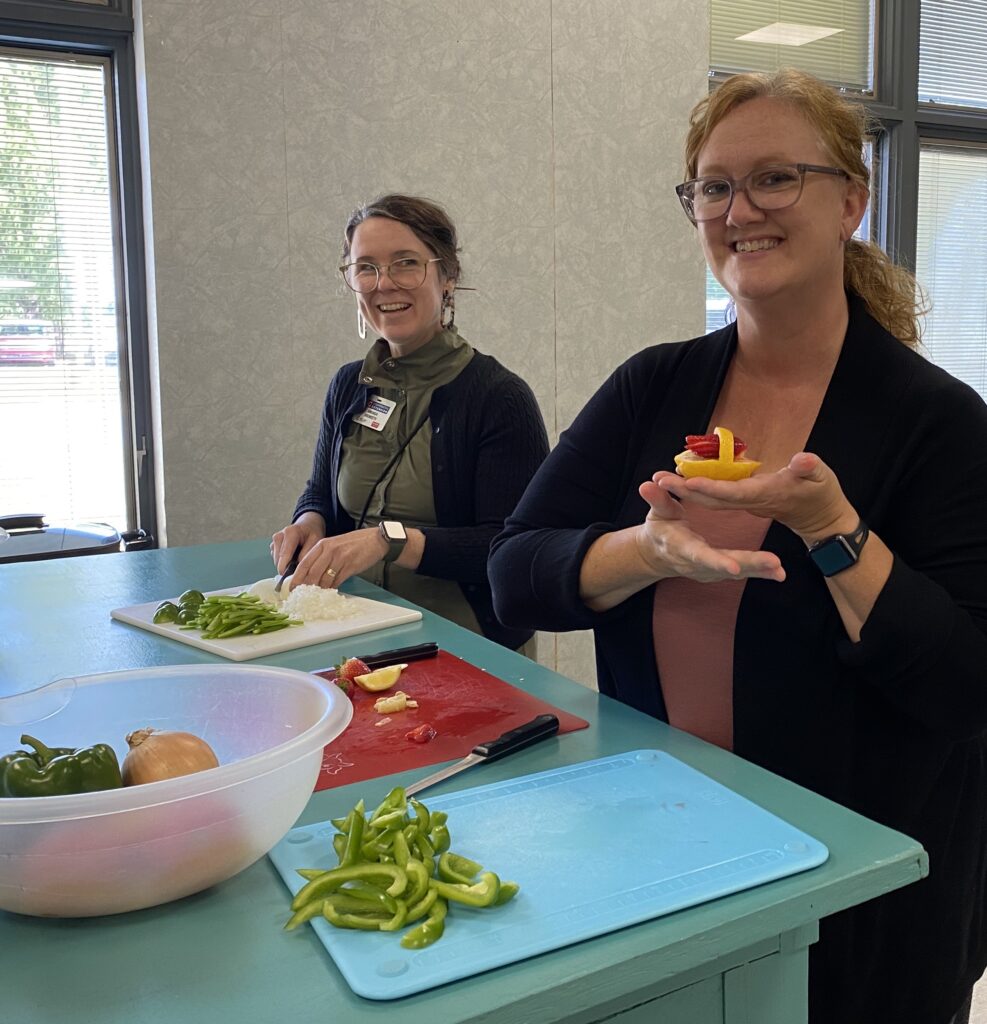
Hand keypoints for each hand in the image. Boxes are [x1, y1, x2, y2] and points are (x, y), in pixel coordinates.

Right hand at [270, 512, 325, 574]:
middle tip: (297, 575)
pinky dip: (284, 562)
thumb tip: (298, 567)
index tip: (289, 578)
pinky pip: (276, 559)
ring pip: (276, 560)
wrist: (307, 525)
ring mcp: (274, 541)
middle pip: (278, 559)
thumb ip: (307, 552)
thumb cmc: (312, 533)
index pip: (284, 554)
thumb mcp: (316, 540)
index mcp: (290, 533)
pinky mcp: (273, 546)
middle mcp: (279, 536)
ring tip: (297, 565)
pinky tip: (293, 560)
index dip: (285, 568)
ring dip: (285, 565)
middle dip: (286, 568)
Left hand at [287, 528, 388, 589]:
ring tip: (317, 596)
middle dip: (306, 587)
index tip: (291, 588)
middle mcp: (329, 551)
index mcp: (322, 545)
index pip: (304, 563)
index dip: (296, 578)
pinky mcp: (350, 567)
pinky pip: (337, 581)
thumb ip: (323, 557)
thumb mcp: (335, 545)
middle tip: (303, 596)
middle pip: (312, 573)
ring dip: (320, 590)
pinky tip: (331, 591)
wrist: (376, 539)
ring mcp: (340, 559)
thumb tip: (311, 575)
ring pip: (324, 579)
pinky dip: (332, 588)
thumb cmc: (355, 543)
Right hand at [637, 473, 784, 582]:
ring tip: (780, 571)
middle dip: (749, 566)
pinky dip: (759, 573)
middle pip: (724, 567)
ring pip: (736, 572)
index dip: (716, 561)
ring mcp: (708, 571)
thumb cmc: (659, 529)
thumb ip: (657, 499)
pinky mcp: (718, 572)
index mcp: (682, 547)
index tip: (733, 567)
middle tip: (774, 565)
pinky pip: (741, 572)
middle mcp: (696, 564)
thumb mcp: (656, 513)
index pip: (699, 554)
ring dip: (759, 571)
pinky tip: (778, 573)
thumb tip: (648, 483)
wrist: (657, 554)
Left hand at [656, 452, 858, 545]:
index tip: (688, 481)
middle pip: (713, 499)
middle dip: (685, 490)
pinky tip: (683, 480)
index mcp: (766, 495)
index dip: (711, 487)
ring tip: (661, 479)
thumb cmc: (822, 495)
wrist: (823, 519)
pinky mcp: (746, 500)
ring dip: (686, 490)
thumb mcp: (822, 478)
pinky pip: (717, 496)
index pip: (733, 493)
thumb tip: (804, 460)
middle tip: (657, 479)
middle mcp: (751, 502)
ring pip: (711, 499)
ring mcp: (747, 503)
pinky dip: (699, 489)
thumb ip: (810, 469)